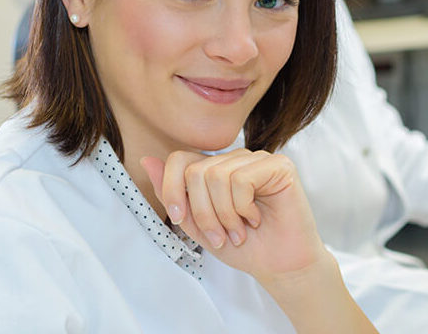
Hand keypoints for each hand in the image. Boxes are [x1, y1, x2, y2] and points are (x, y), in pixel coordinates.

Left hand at [140, 148, 325, 280]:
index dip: (171, 188)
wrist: (280, 267)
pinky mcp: (278, 165)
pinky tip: (255, 218)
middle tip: (220, 236)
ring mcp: (257, 159)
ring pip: (216, 175)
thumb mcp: (197, 226)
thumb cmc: (244, 248)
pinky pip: (242, 179)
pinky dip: (243, 208)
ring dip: (224, 215)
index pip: (179, 159)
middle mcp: (235, 159)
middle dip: (202, 212)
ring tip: (239, 231)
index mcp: (215, 169)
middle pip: (196, 171)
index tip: (177, 218)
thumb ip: (173, 195)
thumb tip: (146, 160)